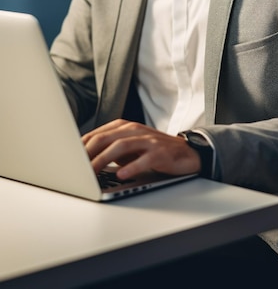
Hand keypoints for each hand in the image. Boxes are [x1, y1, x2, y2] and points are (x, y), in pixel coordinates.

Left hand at [82, 119, 200, 179]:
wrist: (185, 153)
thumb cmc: (152, 151)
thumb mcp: (128, 148)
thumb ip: (109, 150)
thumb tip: (84, 161)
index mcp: (123, 127)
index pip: (96, 134)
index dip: (80, 148)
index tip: (68, 160)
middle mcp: (134, 130)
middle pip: (105, 138)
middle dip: (87, 154)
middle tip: (75, 168)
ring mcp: (148, 140)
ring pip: (120, 147)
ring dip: (103, 160)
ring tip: (92, 173)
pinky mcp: (160, 153)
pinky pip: (143, 159)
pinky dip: (131, 168)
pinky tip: (121, 175)